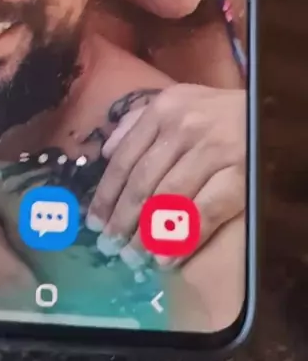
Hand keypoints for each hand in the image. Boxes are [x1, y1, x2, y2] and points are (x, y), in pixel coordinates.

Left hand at [86, 85, 245, 269]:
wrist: (268, 112)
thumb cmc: (217, 111)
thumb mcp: (177, 103)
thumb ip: (139, 122)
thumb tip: (106, 151)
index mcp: (163, 110)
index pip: (125, 158)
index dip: (107, 194)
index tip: (93, 223)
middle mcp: (184, 128)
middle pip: (142, 182)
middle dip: (121, 220)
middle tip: (109, 247)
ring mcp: (214, 151)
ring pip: (168, 201)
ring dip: (146, 234)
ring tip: (132, 257)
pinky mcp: (240, 175)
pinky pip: (203, 213)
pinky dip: (181, 239)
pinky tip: (165, 257)